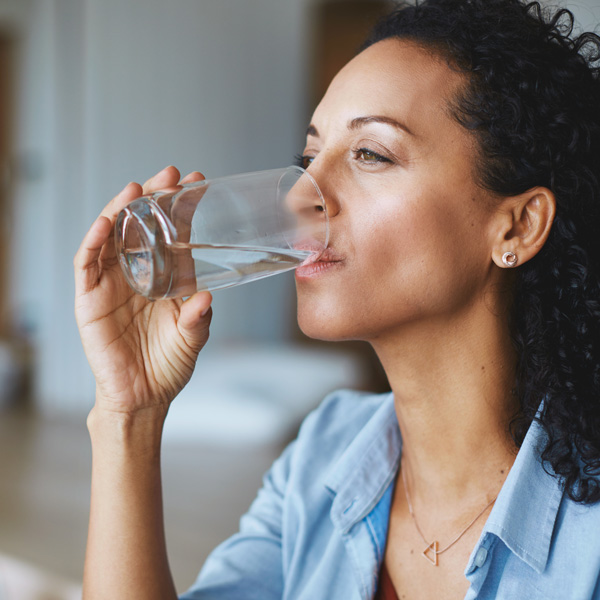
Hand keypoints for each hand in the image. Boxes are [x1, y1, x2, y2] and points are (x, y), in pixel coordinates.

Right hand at [74, 166, 211, 412]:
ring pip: (112, 237)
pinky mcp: (89, 299)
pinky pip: (87, 264)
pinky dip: (94, 241)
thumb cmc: (168, 365)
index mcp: (166, 278)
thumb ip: (199, 317)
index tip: (199, 183)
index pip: (173, 234)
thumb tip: (206, 296)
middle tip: (171, 174)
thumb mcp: (192, 338)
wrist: (142, 397)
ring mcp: (112, 284)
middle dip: (154, 198)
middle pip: (142, 226)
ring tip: (137, 189)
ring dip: (121, 210)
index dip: (183, 208)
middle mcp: (138, 274)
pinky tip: (105, 222)